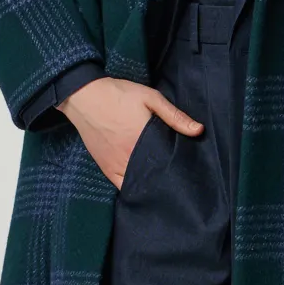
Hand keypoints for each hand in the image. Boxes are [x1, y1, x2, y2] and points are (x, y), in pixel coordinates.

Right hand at [57, 76, 203, 188]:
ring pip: (139, 186)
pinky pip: (122, 187)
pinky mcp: (106, 168)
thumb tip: (199, 130)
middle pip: (155, 178)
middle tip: (179, 179)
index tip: (188, 170)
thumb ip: (174, 116)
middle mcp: (130, 158)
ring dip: (151, 186)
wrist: (84, 97)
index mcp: (144, 141)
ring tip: (164, 185)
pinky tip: (143, 190)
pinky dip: (133, 190)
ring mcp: (116, 166)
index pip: (167, 164)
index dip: (178, 169)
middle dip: (167, 180)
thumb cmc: (118, 95)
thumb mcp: (150, 98)